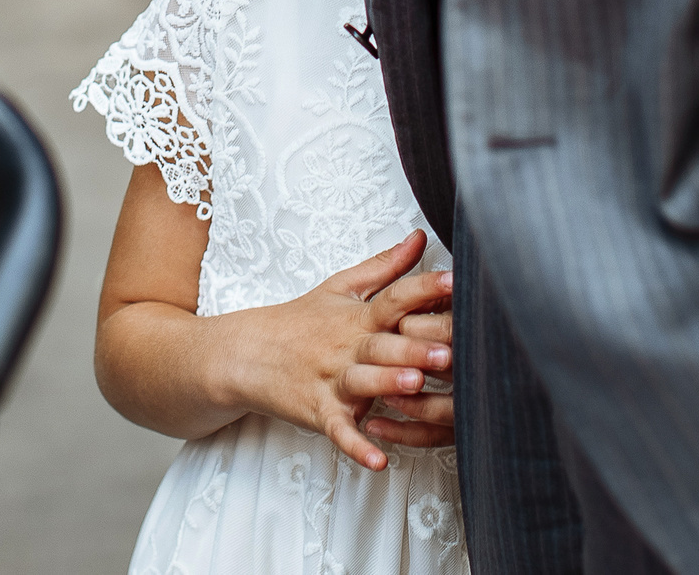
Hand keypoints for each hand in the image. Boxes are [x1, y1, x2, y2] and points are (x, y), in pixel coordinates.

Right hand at [220, 230, 454, 470]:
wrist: (244, 353)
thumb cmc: (300, 321)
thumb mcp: (339, 288)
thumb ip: (384, 267)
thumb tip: (420, 238)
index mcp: (357, 316)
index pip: (394, 298)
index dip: (423, 288)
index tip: (454, 279)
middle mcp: (347, 347)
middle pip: (384, 344)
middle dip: (415, 348)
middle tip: (448, 349)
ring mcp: (331, 380)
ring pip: (362, 382)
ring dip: (387, 385)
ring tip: (414, 386)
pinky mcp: (318, 411)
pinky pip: (339, 431)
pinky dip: (356, 446)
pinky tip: (379, 461)